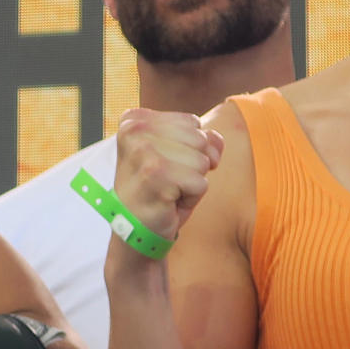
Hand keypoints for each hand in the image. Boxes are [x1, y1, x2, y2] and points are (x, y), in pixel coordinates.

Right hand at [112, 109, 223, 242]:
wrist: (135, 227)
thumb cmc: (156, 190)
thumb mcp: (178, 155)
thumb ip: (202, 138)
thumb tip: (214, 141)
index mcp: (135, 120)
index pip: (193, 123)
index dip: (189, 149)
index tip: (164, 165)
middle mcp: (135, 131)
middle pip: (200, 139)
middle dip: (192, 165)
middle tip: (167, 181)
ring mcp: (143, 152)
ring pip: (202, 161)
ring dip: (191, 182)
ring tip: (167, 191)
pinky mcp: (155, 176)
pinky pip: (200, 183)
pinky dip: (191, 198)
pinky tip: (169, 203)